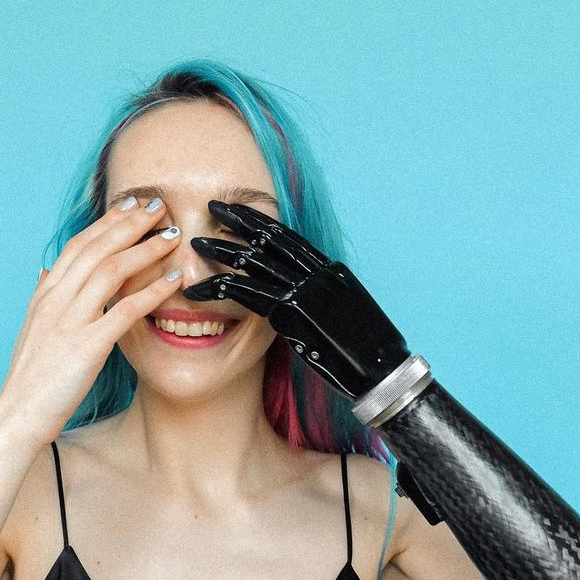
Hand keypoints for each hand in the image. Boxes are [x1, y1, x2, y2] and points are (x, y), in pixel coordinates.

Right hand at [0, 198, 182, 443]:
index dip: (107, 222)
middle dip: (129, 223)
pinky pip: (124, 311)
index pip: (78, 245)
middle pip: (96, 248)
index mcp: (45, 295)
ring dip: (145, 249)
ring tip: (171, 237)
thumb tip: (45, 272)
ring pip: (110, 271)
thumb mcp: (32, 330)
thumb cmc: (30, 379)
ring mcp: (69, 322)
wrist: (18, 415)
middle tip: (158, 206)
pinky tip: (174, 282)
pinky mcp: (86, 347)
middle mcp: (55, 300)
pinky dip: (152, 292)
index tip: (131, 205)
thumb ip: (43, 298)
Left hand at [183, 200, 410, 399]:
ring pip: (255, 262)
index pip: (291, 237)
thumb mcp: (344, 315)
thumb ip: (320, 302)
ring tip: (195, 245)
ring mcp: (306, 290)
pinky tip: (199, 290)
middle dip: (239, 220)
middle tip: (213, 207)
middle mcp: (319, 273)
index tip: (240, 210)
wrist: (384, 372)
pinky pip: (249, 294)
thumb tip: (300, 304)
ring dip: (222, 251)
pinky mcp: (293, 313)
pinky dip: (220, 290)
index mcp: (331, 270)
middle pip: (271, 238)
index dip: (262, 221)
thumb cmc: (366, 352)